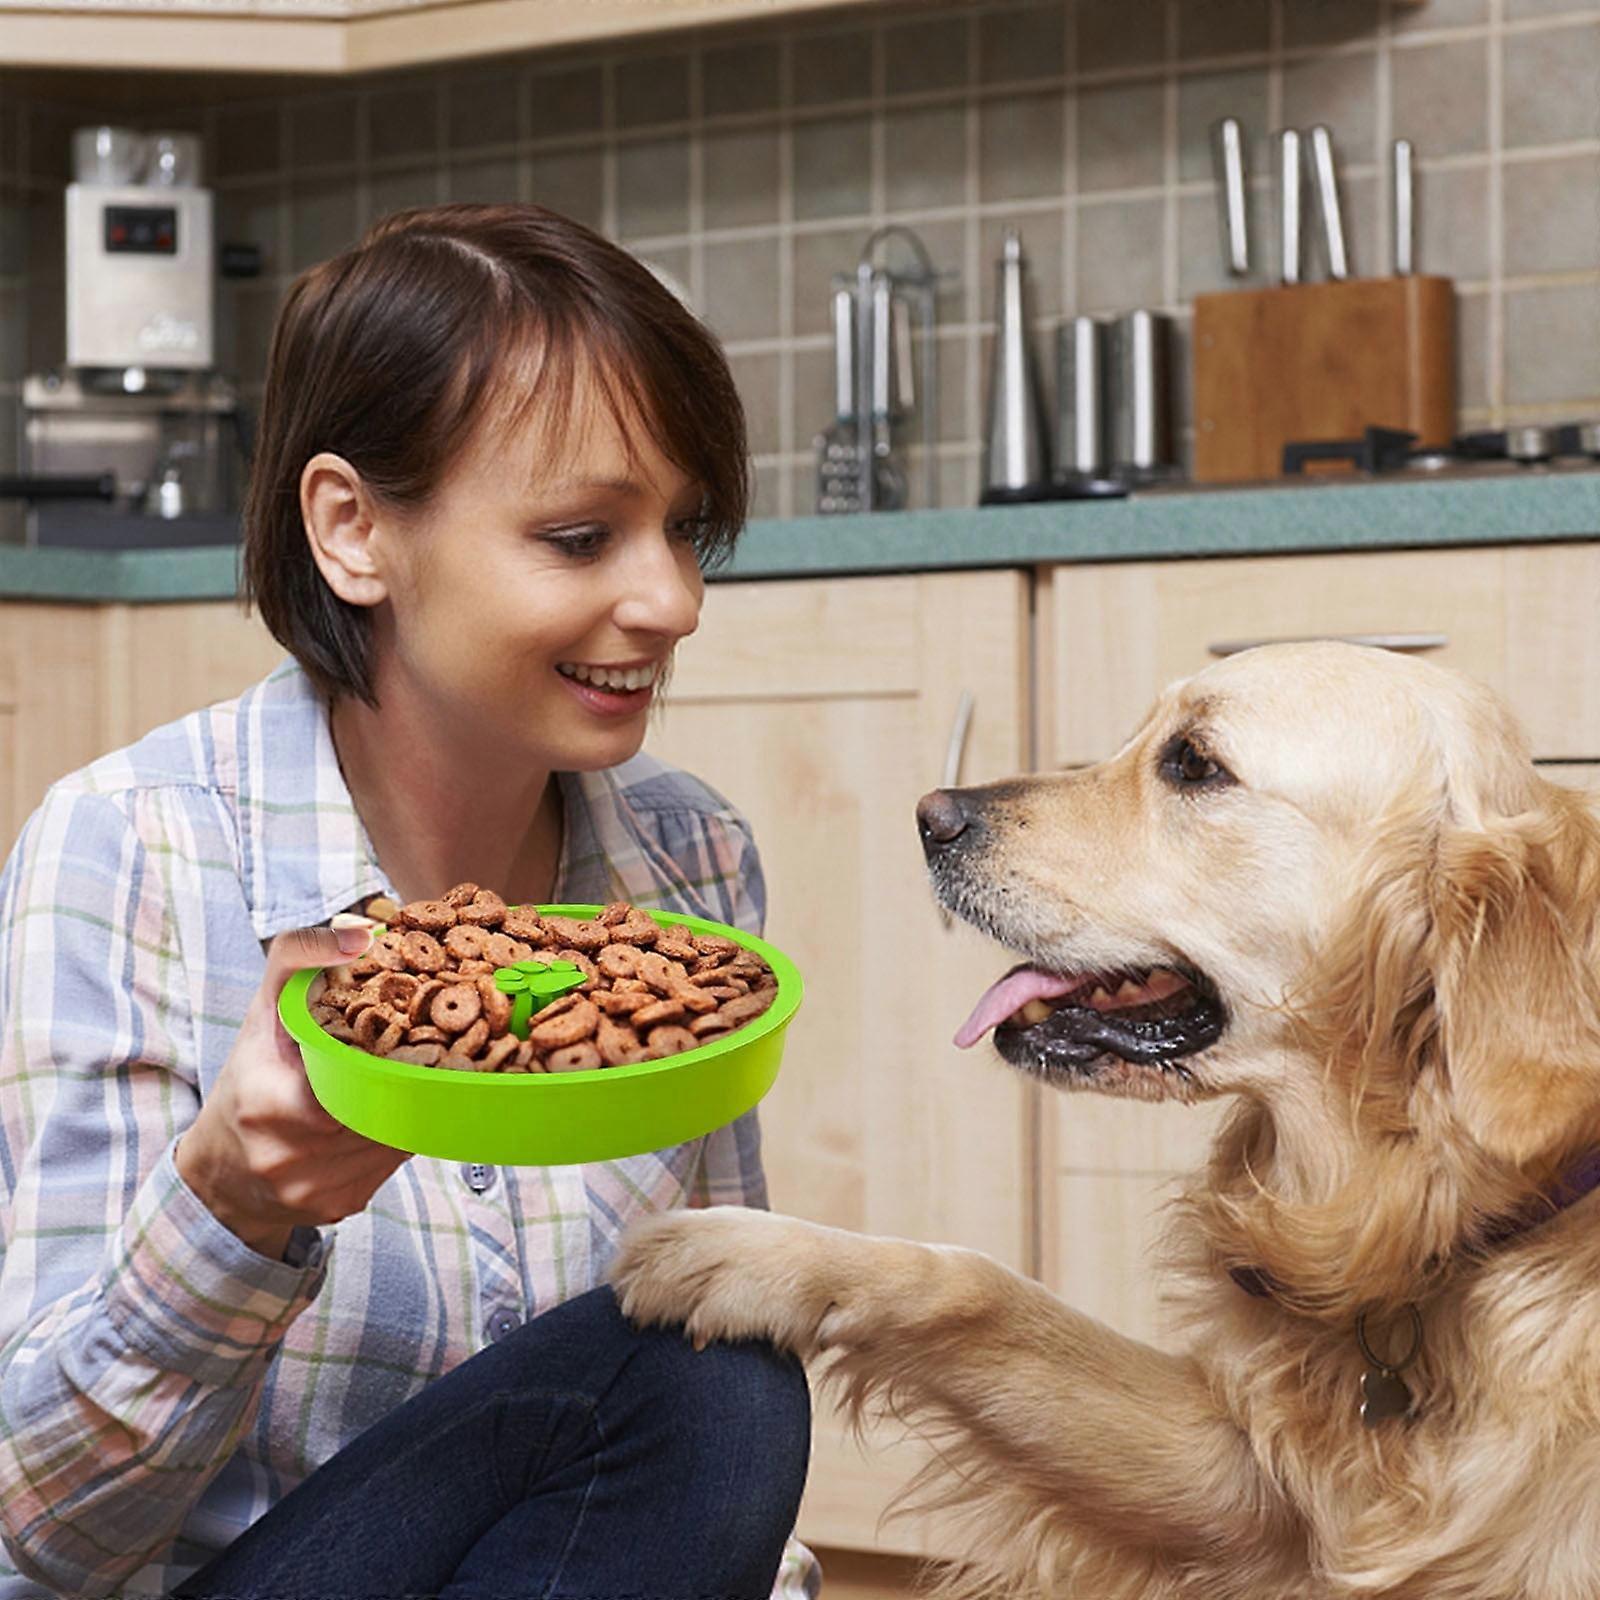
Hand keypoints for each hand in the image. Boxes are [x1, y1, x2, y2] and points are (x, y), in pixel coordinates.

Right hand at [176, 921, 412, 1261]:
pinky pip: (390, 1166)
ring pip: (395, 1138)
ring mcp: (316, 1190)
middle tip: (425, 1052)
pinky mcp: (338, 1210)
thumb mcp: (261, 1012)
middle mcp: (291, 1157)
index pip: (357, 1078)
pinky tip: (381, 1119)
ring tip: (401, 1082)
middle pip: (384, 1108)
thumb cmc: (247, 1079)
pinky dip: (394, 1138)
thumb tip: (360, 933)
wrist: (218, 1173)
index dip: (391, 1056)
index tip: (412, 1035)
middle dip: (404, 1080)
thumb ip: (299, 958)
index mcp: (270, 1105)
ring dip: (404, 1110)